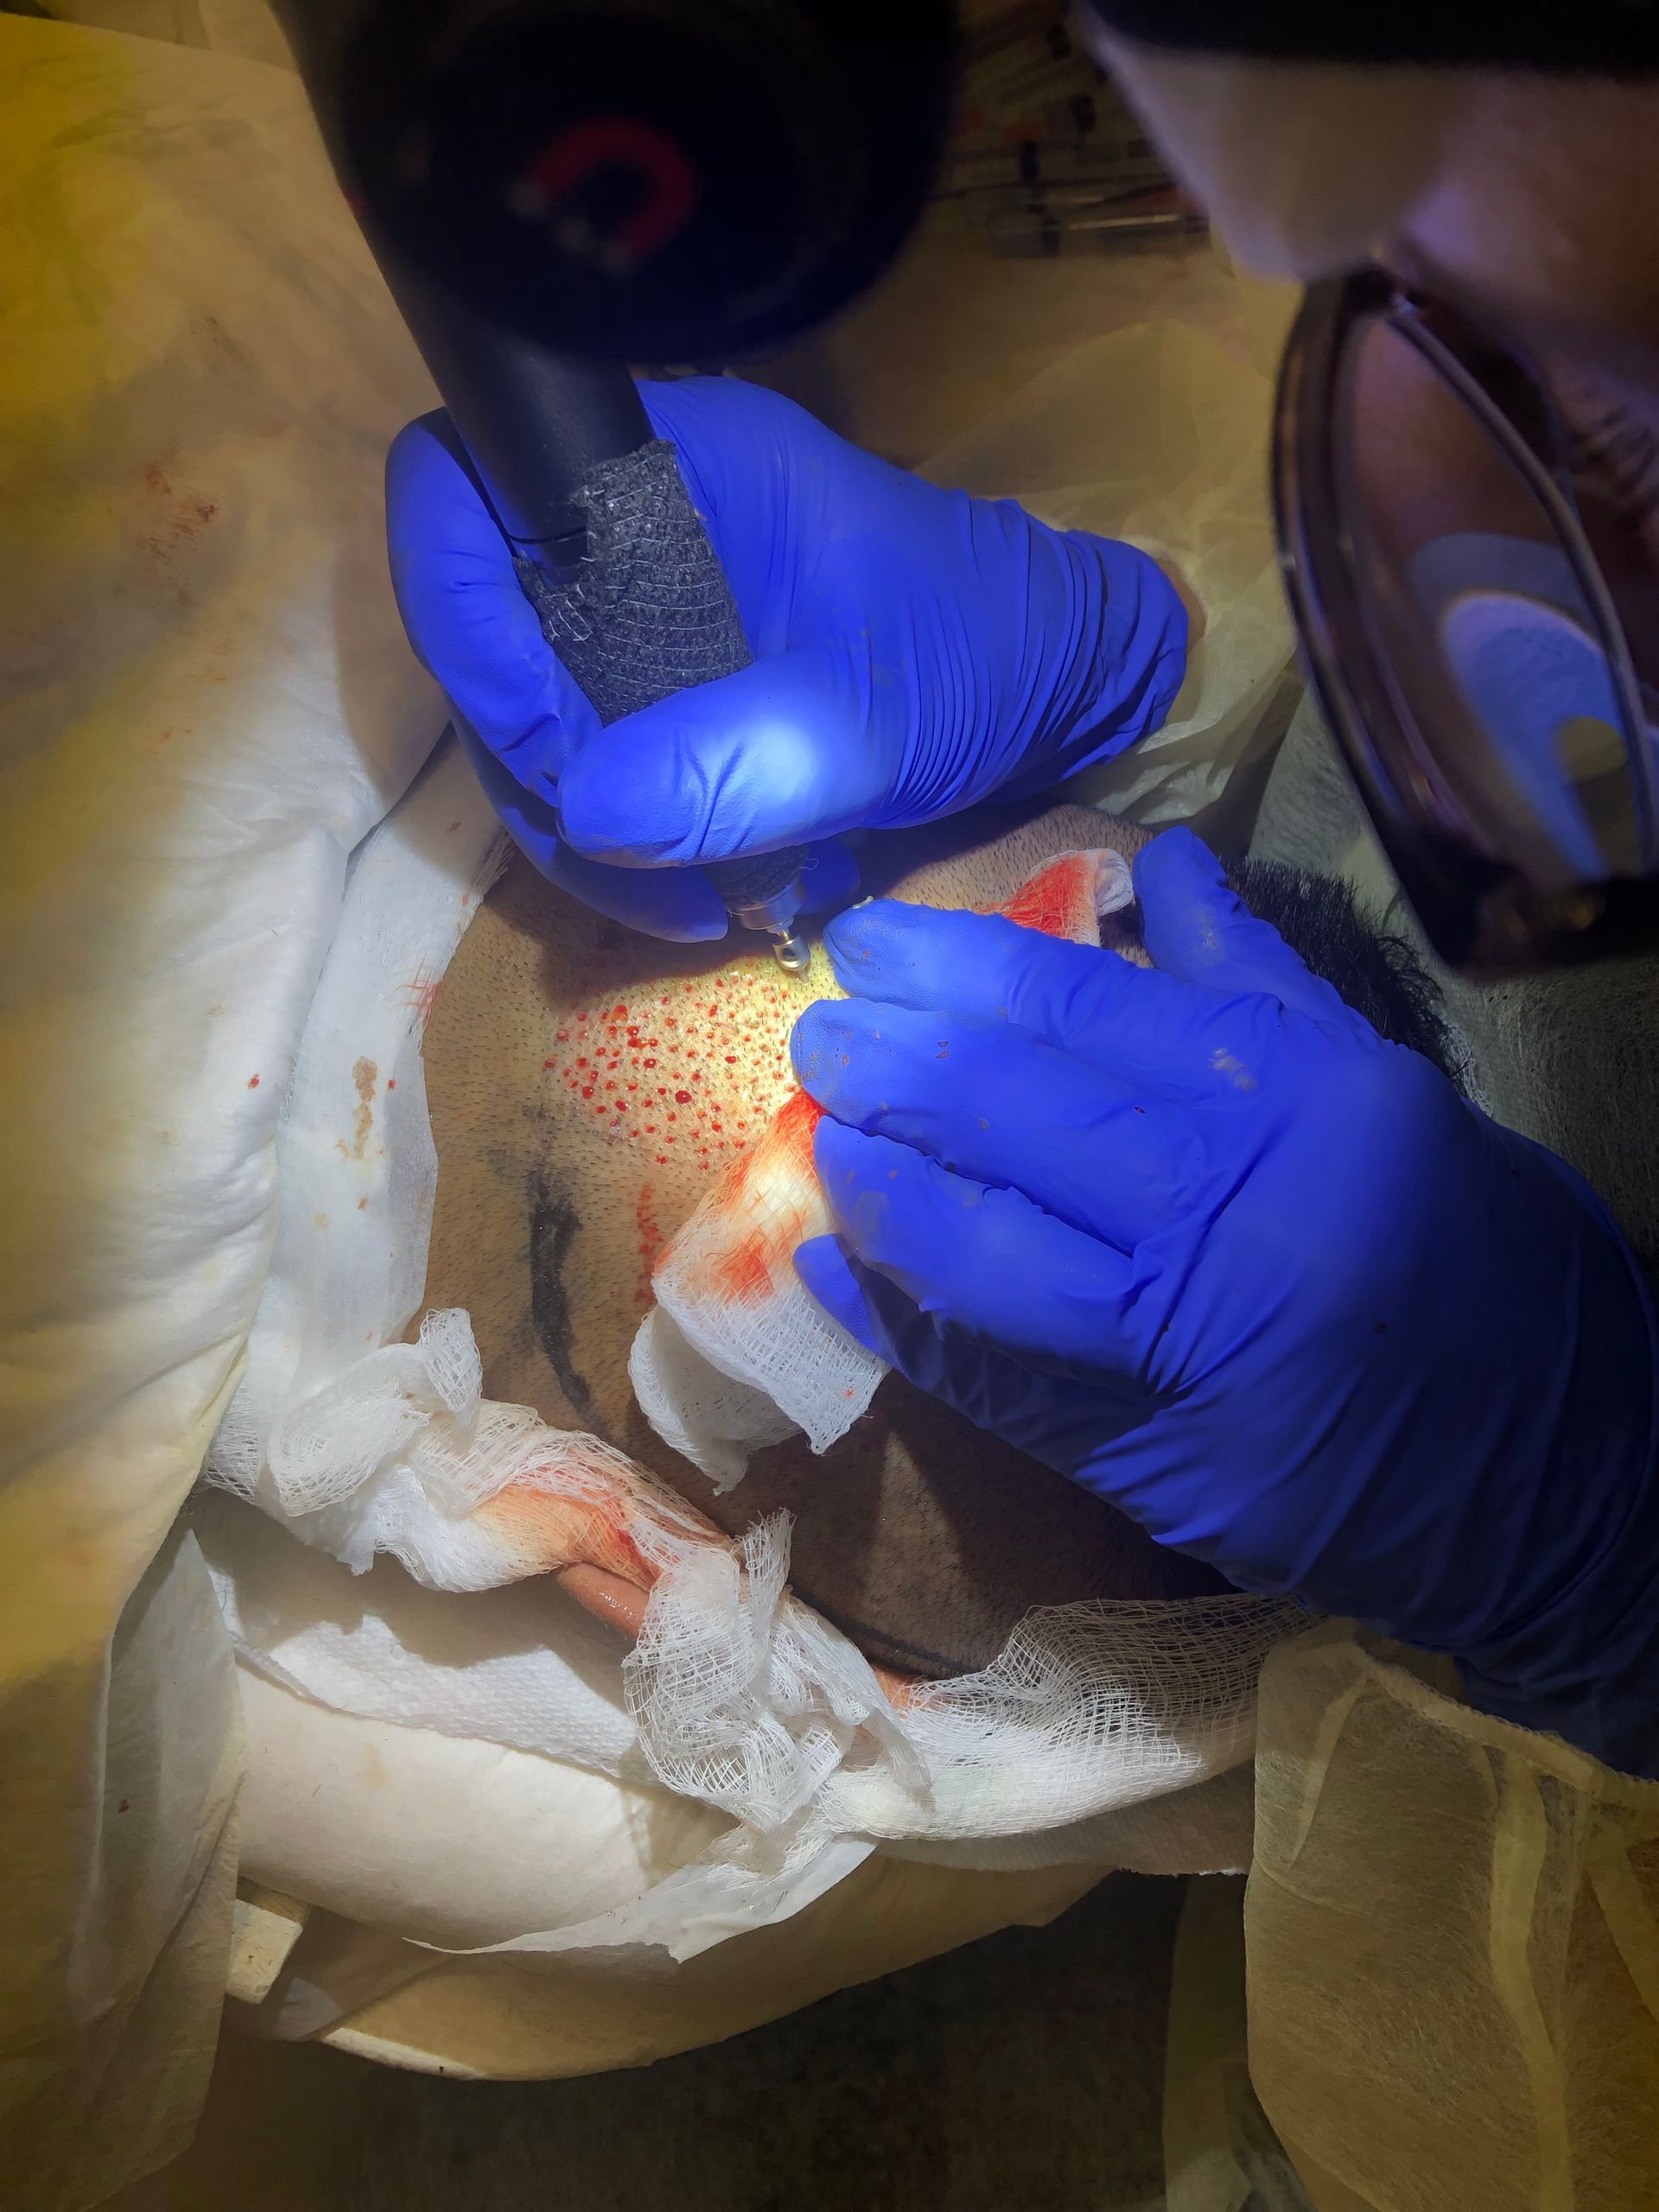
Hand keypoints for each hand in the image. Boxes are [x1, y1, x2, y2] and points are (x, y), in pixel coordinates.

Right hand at [385, 378, 1185, 938]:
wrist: (1057, 684)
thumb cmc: (985, 650)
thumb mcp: (875, 712)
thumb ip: (740, 758)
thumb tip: (585, 813)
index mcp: (661, 463)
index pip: (460, 485)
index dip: (458, 611)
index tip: (542, 742)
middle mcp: (619, 527)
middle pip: (480, 638)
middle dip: (532, 768)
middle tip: (625, 865)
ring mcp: (632, 614)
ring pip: (529, 724)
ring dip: (580, 838)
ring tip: (689, 912)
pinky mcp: (657, 693)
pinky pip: (590, 773)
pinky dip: (625, 851)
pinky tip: (700, 901)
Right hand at [790, 828, 1658, 1771]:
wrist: (1570, 1458)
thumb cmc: (1346, 1494)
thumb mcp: (1160, 1484)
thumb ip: (997, 1377)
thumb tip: (837, 1265)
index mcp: (1177, 1325)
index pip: (974, 1238)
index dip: (879, 1194)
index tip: (815, 1156)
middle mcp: (1234, 1187)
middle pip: (1019, 1101)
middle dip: (898, 1061)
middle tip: (816, 1029)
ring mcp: (1305, 1098)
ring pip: (1103, 1006)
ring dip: (980, 964)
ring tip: (882, 936)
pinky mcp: (1365, 1053)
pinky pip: (1250, 954)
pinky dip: (1191, 904)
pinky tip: (1135, 862)